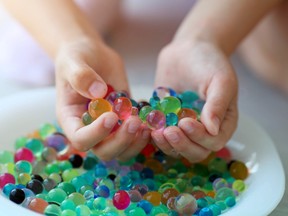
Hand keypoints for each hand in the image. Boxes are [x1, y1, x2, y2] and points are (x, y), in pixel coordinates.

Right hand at [55, 37, 149, 160]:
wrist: (93, 55)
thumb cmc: (77, 57)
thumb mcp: (74, 61)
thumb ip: (81, 76)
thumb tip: (98, 93)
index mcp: (71, 118)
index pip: (80, 139)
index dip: (96, 133)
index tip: (111, 116)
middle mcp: (90, 128)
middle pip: (104, 151)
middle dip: (121, 141)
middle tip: (134, 122)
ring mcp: (109, 127)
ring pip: (122, 150)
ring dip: (135, 143)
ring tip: (145, 125)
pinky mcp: (124, 120)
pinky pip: (135, 138)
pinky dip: (144, 135)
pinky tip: (151, 120)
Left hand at [153, 40, 237, 161]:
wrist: (188, 48)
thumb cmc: (209, 62)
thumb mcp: (220, 80)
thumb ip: (218, 104)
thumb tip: (212, 130)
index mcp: (222, 122)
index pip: (214, 142)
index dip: (200, 137)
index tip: (185, 122)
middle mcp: (204, 129)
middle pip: (195, 151)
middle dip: (182, 145)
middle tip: (168, 132)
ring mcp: (183, 127)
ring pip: (176, 148)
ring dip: (166, 144)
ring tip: (156, 132)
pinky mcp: (166, 121)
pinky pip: (160, 136)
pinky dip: (153, 135)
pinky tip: (146, 126)